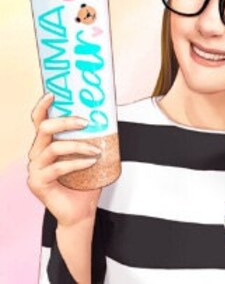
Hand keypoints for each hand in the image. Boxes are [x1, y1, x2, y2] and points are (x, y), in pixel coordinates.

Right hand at [26, 94, 103, 227]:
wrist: (81, 212)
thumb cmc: (85, 183)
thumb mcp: (90, 157)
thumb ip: (92, 140)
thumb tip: (109, 118)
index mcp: (45, 145)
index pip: (39, 121)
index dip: (43, 106)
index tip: (53, 94)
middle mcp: (36, 155)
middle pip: (43, 129)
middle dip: (65, 122)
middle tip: (86, 122)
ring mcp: (34, 169)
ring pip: (52, 148)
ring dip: (78, 145)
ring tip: (96, 150)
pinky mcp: (37, 183)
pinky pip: (57, 167)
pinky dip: (77, 163)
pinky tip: (91, 162)